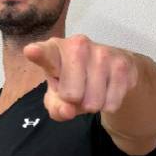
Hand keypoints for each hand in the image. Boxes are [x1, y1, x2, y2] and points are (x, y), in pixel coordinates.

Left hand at [23, 34, 138, 121]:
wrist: (110, 68)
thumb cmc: (73, 80)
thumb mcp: (57, 96)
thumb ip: (55, 106)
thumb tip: (68, 110)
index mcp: (54, 50)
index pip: (46, 54)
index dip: (38, 54)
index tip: (32, 51)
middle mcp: (78, 45)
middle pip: (72, 94)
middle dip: (74, 101)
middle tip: (77, 90)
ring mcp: (103, 52)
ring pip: (94, 101)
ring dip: (92, 105)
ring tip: (91, 90)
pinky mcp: (123, 64)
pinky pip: (111, 103)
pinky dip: (108, 105)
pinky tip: (107, 90)